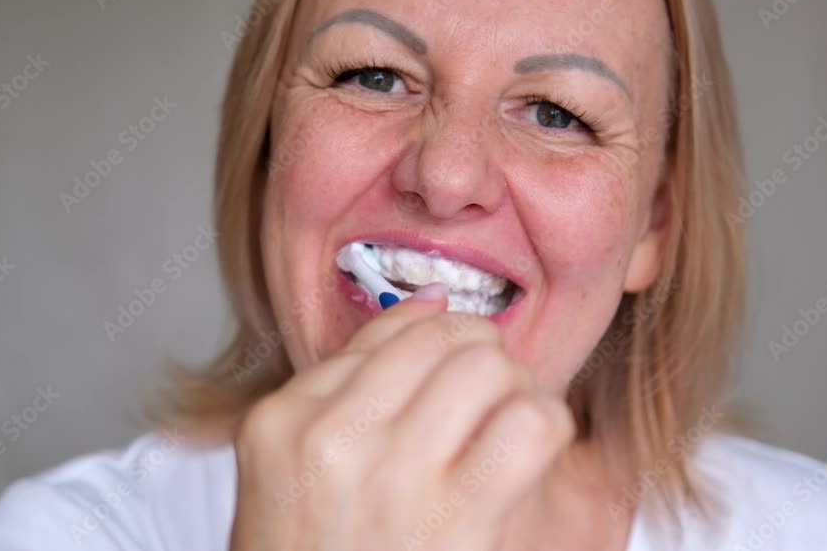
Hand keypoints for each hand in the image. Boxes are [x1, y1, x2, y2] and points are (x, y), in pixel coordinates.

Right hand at [230, 284, 574, 550]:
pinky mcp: (458, 522)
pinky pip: (531, 424)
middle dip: (480, 351)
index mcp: (282, 420)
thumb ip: (343, 384)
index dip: (436, 334)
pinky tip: (526, 453)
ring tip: (503, 417)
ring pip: (490, 367)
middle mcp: (333, 439)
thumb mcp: (288, 468)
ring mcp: (394, 478)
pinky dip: (544, 426)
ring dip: (512, 386)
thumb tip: (429, 304)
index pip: (386, 332)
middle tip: (485, 385)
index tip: (452, 356)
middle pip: (444, 337)